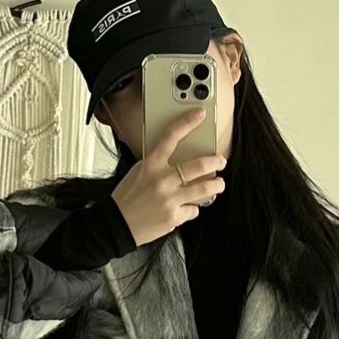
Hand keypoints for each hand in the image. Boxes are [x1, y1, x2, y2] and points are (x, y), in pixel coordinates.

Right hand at [111, 107, 226, 246]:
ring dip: (216, 185)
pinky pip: (193, 210)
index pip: (170, 137)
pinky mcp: (174, 217)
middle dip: (215, 162)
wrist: (118, 224)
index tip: (199, 114)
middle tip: (220, 161)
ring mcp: (169, 199)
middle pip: (198, 165)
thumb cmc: (127, 198)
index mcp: (151, 165)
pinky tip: (187, 207)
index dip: (187, 122)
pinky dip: (192, 208)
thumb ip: (157, 164)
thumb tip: (180, 159)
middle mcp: (162, 180)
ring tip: (218, 184)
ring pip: (204, 189)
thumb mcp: (139, 172)